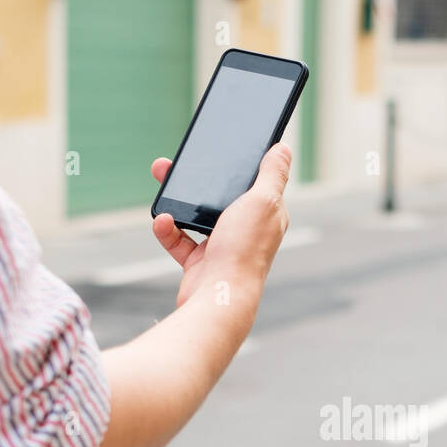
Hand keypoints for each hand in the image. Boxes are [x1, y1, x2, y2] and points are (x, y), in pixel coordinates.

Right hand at [150, 143, 291, 308]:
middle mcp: (247, 230)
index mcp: (266, 215)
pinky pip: (179, 239)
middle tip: (175, 162)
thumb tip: (284, 149)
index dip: (239, 164)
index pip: (254, 182)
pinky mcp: (201, 262)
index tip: (219, 147)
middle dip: (197, 178)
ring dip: (177, 200)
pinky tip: (162, 221)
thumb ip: (272, 174)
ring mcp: (223, 246)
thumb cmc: (243, 251)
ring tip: (162, 180)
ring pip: (196, 214)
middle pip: (220, 195)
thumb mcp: (263, 202)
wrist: (218, 299)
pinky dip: (167, 230)